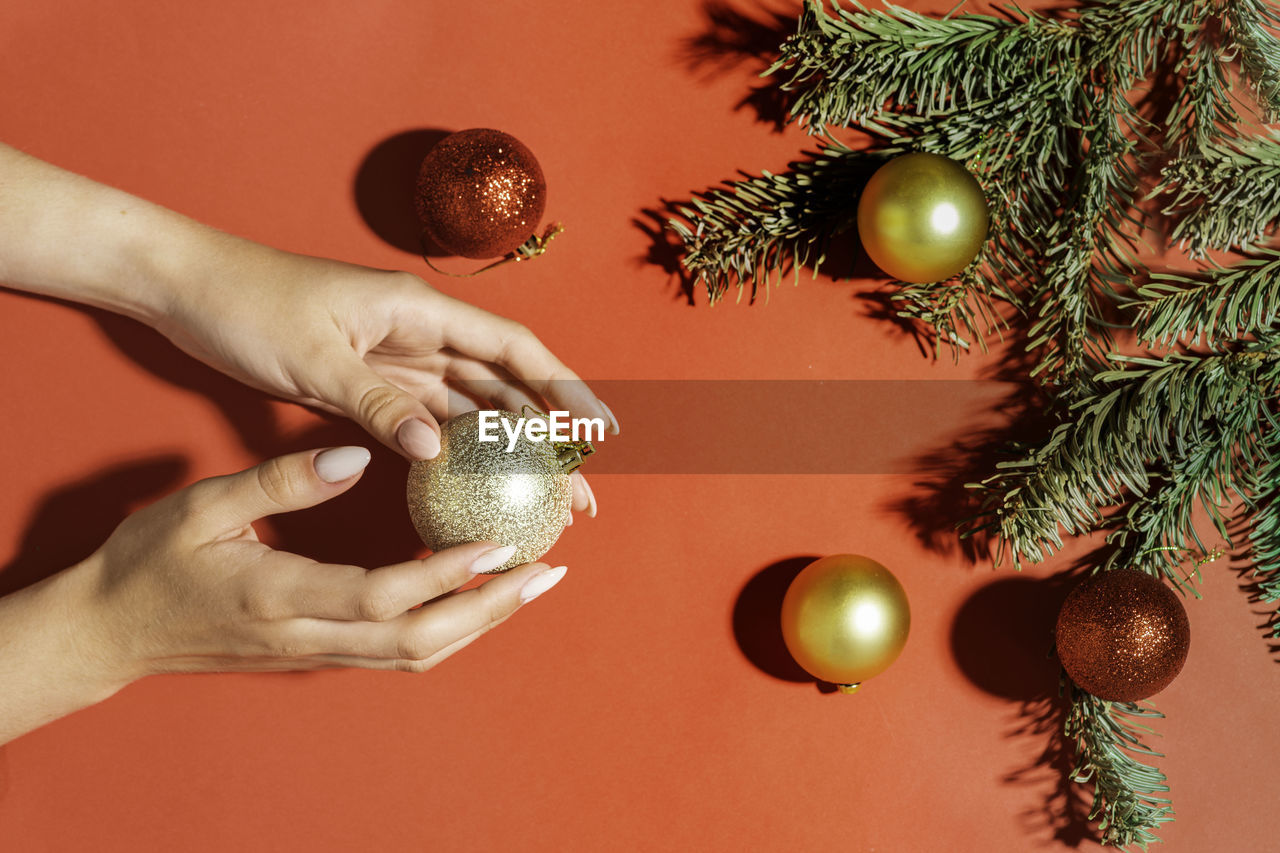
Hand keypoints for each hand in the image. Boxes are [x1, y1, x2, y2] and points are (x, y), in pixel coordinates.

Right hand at [77, 446, 566, 680]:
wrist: (109, 632)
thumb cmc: (149, 563)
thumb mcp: (202, 505)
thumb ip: (280, 481)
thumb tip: (356, 453)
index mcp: (280, 596)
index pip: (382, 595)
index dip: (445, 576)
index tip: (499, 545)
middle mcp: (307, 638)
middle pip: (418, 642)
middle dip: (489, 610)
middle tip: (545, 572)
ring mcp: (315, 655)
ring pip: (416, 656)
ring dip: (480, 624)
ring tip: (530, 584)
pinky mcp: (318, 655)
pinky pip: (398, 653)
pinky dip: (448, 629)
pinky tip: (477, 597)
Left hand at [154, 247, 611, 512]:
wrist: (190, 289)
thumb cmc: (249, 305)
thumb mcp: (313, 358)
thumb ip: (377, 405)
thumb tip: (436, 452)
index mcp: (420, 311)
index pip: (514, 351)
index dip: (566, 390)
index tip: (602, 431)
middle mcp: (421, 334)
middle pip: (506, 388)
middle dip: (551, 439)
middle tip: (581, 494)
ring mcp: (398, 361)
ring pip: (473, 412)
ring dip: (512, 455)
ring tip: (545, 503)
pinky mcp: (372, 385)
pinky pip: (429, 424)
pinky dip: (458, 456)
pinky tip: (478, 489)